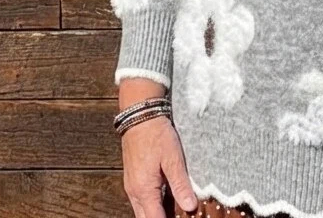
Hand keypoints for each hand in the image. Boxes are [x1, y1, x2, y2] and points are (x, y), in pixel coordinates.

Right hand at [119, 78, 197, 217]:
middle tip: (178, 216)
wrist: (139, 114)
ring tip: (173, 212)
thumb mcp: (173, 157)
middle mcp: (134, 192)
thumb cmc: (156, 134)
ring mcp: (131, 185)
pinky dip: (151, 206)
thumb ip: (180, 184)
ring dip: (155, 215)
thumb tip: (190, 207)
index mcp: (144, 190)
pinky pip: (140, 201)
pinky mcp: (132, 178)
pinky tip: (165, 202)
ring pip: (142, 211)